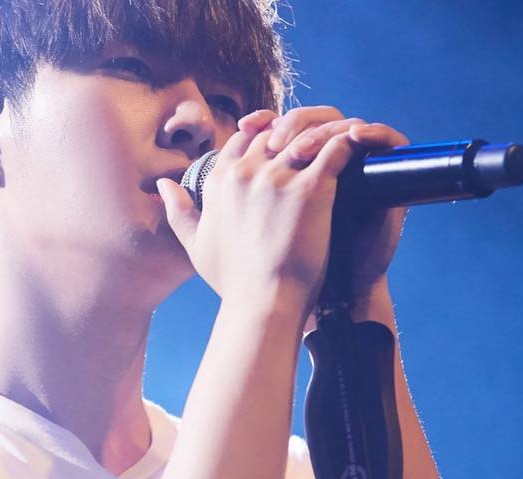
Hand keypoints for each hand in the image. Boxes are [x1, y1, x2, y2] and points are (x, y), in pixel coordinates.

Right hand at [156, 106, 408, 316]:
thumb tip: (162, 184)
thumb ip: (178, 210)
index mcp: (219, 181)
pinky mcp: (311, 188)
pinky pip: (335, 149)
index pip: (242, 139)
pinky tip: (360, 146)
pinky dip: (349, 142)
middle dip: (296, 131)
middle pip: (275, 132)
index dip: (265, 136)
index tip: (283, 145)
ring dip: (326, 131)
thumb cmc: (233, 281)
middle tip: (318, 139)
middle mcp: (245, 173)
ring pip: (306, 134)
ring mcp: (277, 178)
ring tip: (344, 136)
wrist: (264, 304)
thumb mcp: (195, 245)